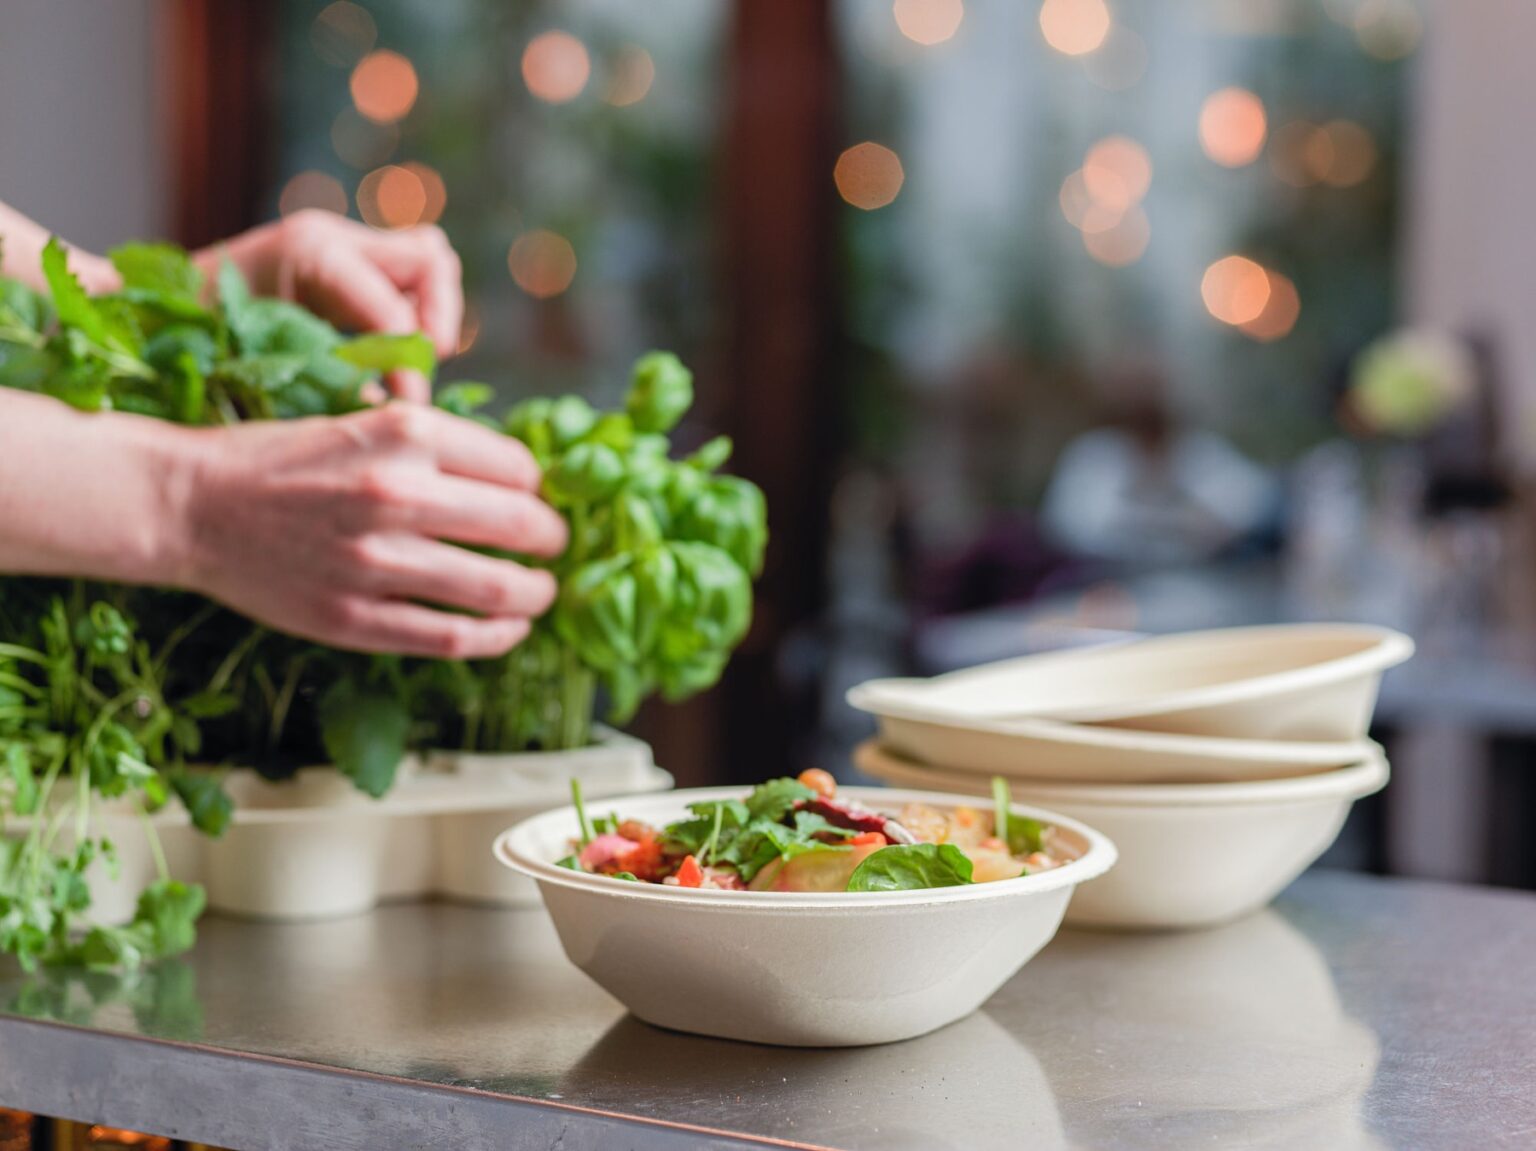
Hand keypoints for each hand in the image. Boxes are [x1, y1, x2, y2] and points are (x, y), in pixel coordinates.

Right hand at [177, 404, 566, 657]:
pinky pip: (452, 637)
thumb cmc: (278, 459)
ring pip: (497, 589)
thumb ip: (433, 447)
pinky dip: (496, 638)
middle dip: (552, 539)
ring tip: (541, 593)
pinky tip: (509, 631)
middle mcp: (396, 493)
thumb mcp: (361, 422)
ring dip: (536, 594)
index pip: (517, 468)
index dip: (536, 487)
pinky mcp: (355, 618)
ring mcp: (376, 562)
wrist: (188, 505)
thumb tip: (515, 478)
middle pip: (521, 526)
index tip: (535, 499)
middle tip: (554, 545)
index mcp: (404, 433)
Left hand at [201, 210, 461, 402]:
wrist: (142, 310)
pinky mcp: (344, 262)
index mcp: (310, 251)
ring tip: (409, 364)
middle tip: (414, 376)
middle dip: (438, 322)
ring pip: (428, 262)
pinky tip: (390, 356)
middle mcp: (332, 237)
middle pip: (431, 260)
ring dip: (432, 314)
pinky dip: (414, 313)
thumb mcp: (256, 367)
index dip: (408, 367)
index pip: (395, 310)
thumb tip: (385, 417)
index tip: (406, 409)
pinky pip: (407, 279)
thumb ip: (326, 385)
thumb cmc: (187, 341)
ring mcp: (340, 243)